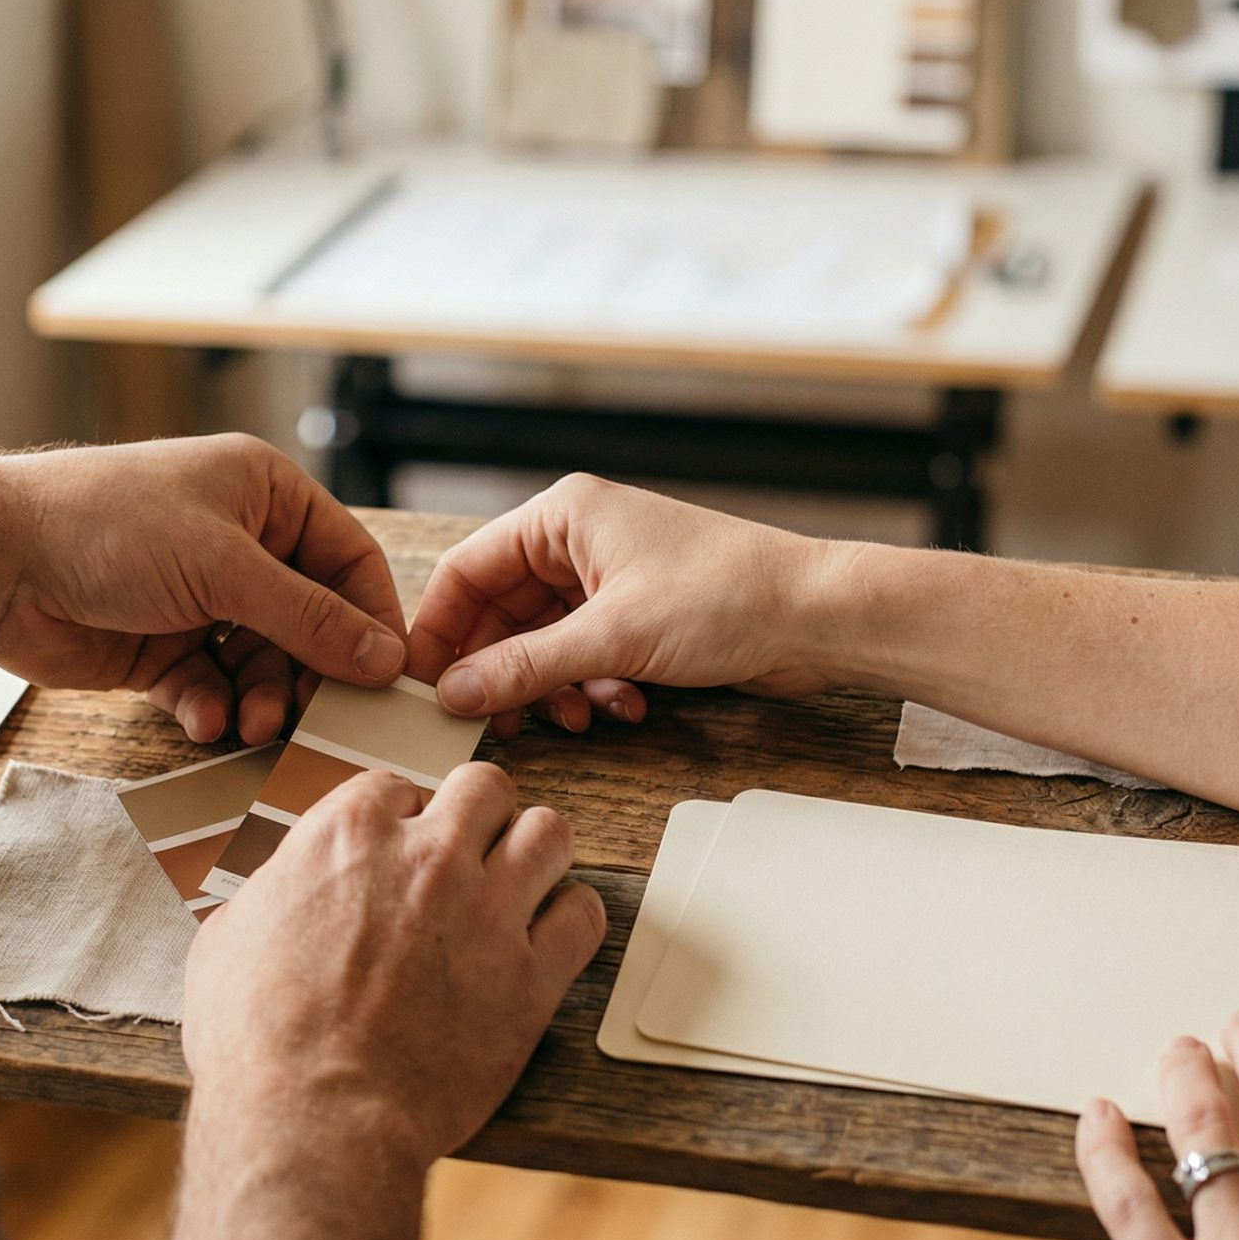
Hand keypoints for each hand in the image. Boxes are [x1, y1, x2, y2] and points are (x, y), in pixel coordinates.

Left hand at [0, 435, 405, 744]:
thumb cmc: (107, 528)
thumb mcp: (224, 567)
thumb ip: (309, 617)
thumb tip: (383, 657)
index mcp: (263, 494)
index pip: (348, 560)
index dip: (370, 619)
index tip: (387, 679)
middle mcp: (237, 542)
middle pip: (309, 622)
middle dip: (310, 672)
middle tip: (315, 717)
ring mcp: (197, 596)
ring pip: (261, 662)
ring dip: (262, 697)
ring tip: (250, 724)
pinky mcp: (159, 644)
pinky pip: (210, 684)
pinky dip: (212, 706)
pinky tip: (204, 719)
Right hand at [181, 763, 606, 1170]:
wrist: (313, 1120)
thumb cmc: (257, 1044)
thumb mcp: (227, 943)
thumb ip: (270, 897)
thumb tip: (279, 897)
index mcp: (346, 837)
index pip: (395, 786)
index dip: (400, 817)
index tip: (401, 847)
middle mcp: (426, 857)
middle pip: (484, 787)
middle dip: (476, 813)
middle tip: (469, 850)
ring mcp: (486, 911)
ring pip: (548, 832)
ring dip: (534, 852)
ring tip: (519, 883)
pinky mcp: (532, 976)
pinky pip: (583, 915)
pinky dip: (570, 919)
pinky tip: (549, 938)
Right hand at [410, 473, 851, 734]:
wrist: (817, 617)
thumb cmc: (729, 597)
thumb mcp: (613, 638)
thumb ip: (526, 666)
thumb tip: (456, 692)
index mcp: (564, 516)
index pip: (468, 570)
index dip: (440, 631)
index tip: (421, 686)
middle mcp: (581, 539)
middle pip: (502, 612)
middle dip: (500, 671)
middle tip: (490, 723)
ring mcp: (610, 578)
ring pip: (543, 641)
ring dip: (551, 687)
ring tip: (571, 719)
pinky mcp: (638, 614)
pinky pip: (585, 656)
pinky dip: (592, 687)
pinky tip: (621, 707)